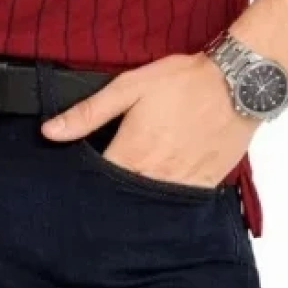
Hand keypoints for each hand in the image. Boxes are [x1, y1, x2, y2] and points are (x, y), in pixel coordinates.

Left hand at [41, 51, 259, 187]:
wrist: (237, 83)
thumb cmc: (183, 81)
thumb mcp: (129, 86)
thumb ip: (88, 112)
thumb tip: (49, 132)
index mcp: (131, 153)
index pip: (98, 184)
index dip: (85, 184)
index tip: (76, 183)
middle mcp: (154, 175)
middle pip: (123, 199)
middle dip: (110, 197)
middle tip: (100, 193)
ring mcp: (181, 184)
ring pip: (150, 206)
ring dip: (138, 202)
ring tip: (128, 195)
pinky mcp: (204, 184)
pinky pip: (179, 204)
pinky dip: (167, 202)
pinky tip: (160, 192)